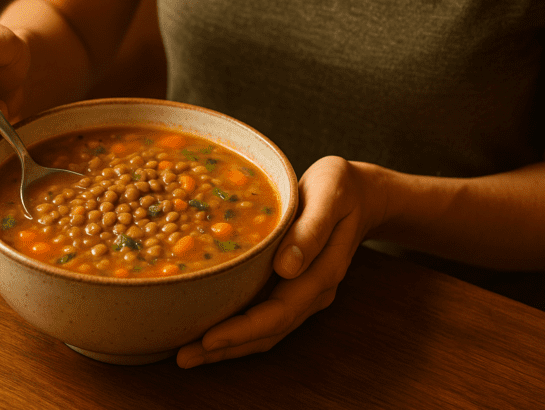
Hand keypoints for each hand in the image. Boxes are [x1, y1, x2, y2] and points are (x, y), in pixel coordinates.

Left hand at [176, 156, 385, 367]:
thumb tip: (286, 267)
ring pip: (265, 331)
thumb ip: (311, 230)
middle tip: (184, 357)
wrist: (361, 194)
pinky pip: (263, 316)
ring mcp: (302, 293)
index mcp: (322, 272)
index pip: (280, 312)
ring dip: (228, 346)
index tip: (209, 338)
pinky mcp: (290, 287)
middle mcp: (312, 291)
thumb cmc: (341, 188)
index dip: (244, 329)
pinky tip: (209, 330)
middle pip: (268, 331)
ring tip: (188, 354)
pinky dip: (237, 329)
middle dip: (226, 348)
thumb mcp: (330, 196)